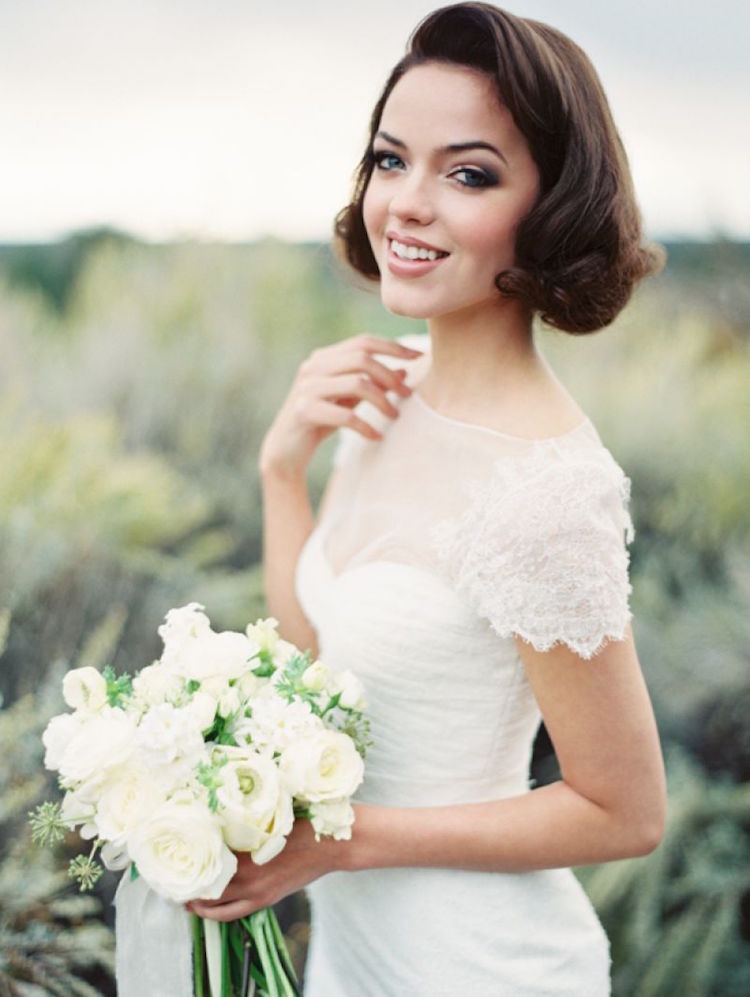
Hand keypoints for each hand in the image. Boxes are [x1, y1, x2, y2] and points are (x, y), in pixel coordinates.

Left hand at [185, 817, 345, 921]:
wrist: (330, 846)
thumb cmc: (303, 824)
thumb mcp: (270, 818)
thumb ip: (245, 823)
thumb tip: (220, 816)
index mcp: (247, 848)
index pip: (207, 857)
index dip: (189, 858)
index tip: (175, 855)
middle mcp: (248, 873)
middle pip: (206, 884)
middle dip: (188, 884)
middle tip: (172, 880)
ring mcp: (257, 890)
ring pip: (216, 904)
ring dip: (197, 902)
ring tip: (183, 897)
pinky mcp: (266, 899)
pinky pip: (232, 913)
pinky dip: (215, 913)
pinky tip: (206, 909)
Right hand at [258, 334, 423, 478]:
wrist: (287, 451)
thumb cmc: (321, 421)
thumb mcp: (350, 400)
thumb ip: (372, 384)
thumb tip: (404, 372)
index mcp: (323, 358)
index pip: (363, 342)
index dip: (393, 347)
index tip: (418, 356)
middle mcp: (313, 367)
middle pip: (362, 359)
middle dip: (390, 376)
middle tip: (408, 395)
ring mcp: (307, 388)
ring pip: (356, 383)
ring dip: (382, 400)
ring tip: (395, 417)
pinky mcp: (304, 411)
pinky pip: (345, 414)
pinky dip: (365, 426)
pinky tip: (376, 436)